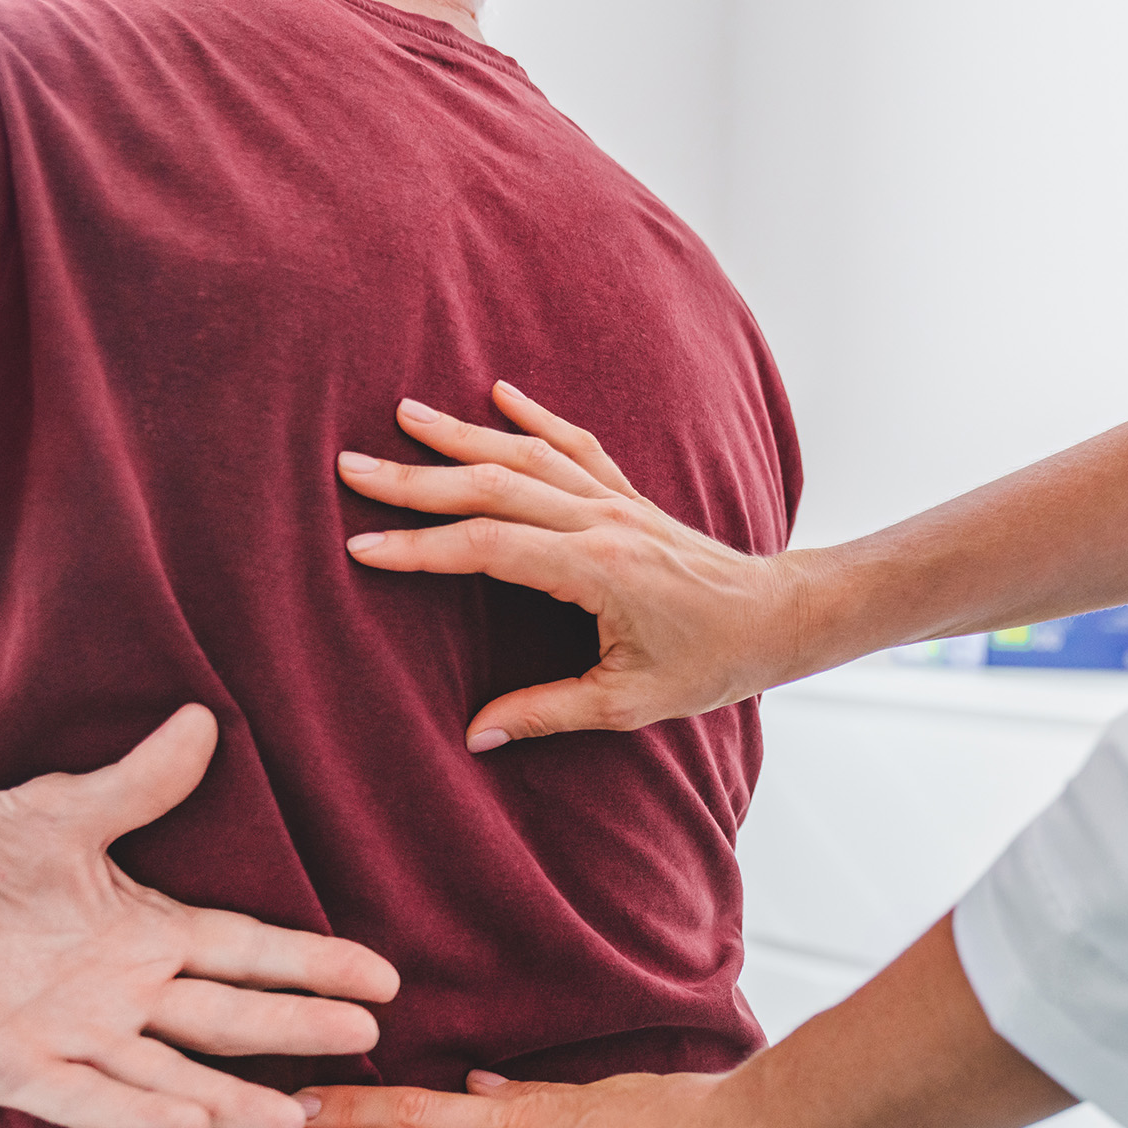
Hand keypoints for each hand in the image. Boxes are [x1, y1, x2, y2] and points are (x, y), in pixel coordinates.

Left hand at [0, 705, 400, 1127]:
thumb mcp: (64, 810)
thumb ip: (139, 783)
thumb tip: (202, 722)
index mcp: (148, 933)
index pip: (253, 952)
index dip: (316, 966)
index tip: (382, 980)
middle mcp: (128, 994)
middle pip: (231, 1017)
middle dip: (298, 1030)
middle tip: (367, 1044)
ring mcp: (79, 1037)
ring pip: (175, 1074)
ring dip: (234, 1097)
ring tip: (295, 1116)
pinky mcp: (20, 1070)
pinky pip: (90, 1099)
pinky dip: (139, 1113)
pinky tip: (191, 1127)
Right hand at [337, 382, 809, 749]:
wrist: (776, 618)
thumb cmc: (709, 664)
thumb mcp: (627, 703)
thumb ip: (548, 712)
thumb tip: (475, 734)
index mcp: (595, 571)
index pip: (488, 548)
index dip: (422, 547)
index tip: (363, 546)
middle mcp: (602, 523)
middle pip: (493, 488)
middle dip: (417, 479)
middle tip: (351, 467)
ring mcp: (617, 502)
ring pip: (527, 457)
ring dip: (461, 435)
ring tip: (403, 414)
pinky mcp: (630, 497)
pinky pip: (576, 447)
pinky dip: (536, 419)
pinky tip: (500, 394)